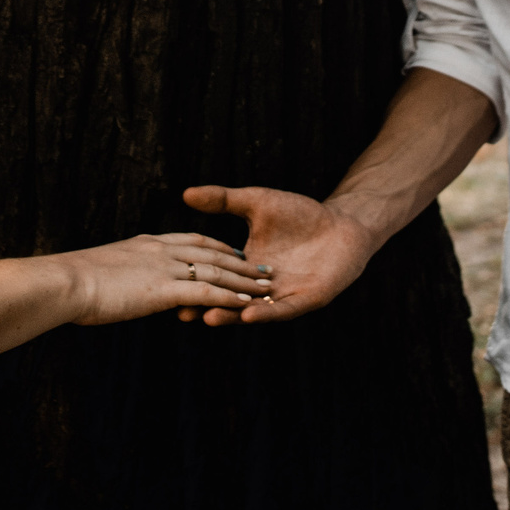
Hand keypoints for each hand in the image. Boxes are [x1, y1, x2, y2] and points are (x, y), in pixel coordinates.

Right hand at [55, 233, 270, 325]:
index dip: (214, 246)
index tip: (232, 250)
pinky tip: (248, 303)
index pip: (190, 240)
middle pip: (211, 252)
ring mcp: (166, 268)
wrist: (64, 282)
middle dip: (239, 261)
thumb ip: (120, 271)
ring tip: (266, 286)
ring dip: (243, 280)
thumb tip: (118, 280)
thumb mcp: (102, 269)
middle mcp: (162, 251)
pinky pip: (208, 292)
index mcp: (147, 244)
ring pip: (216, 271)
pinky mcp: (166, 290)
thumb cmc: (72, 280)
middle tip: (261, 268)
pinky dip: (231, 296)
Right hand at [178, 185, 376, 326]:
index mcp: (245, 265)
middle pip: (230, 299)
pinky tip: (248, 314)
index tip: (167, 285)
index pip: (216, 276)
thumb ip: (224, 200)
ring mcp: (281, 296)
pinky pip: (281, 310)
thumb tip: (186, 193)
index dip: (195, 282)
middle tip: (181, 313)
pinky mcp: (304, 301)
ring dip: (231, 315)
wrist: (342, 224)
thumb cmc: (300, 213)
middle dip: (206, 307)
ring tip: (208, 316)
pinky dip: (264, 313)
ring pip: (252, 310)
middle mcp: (259, 286)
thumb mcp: (257, 202)